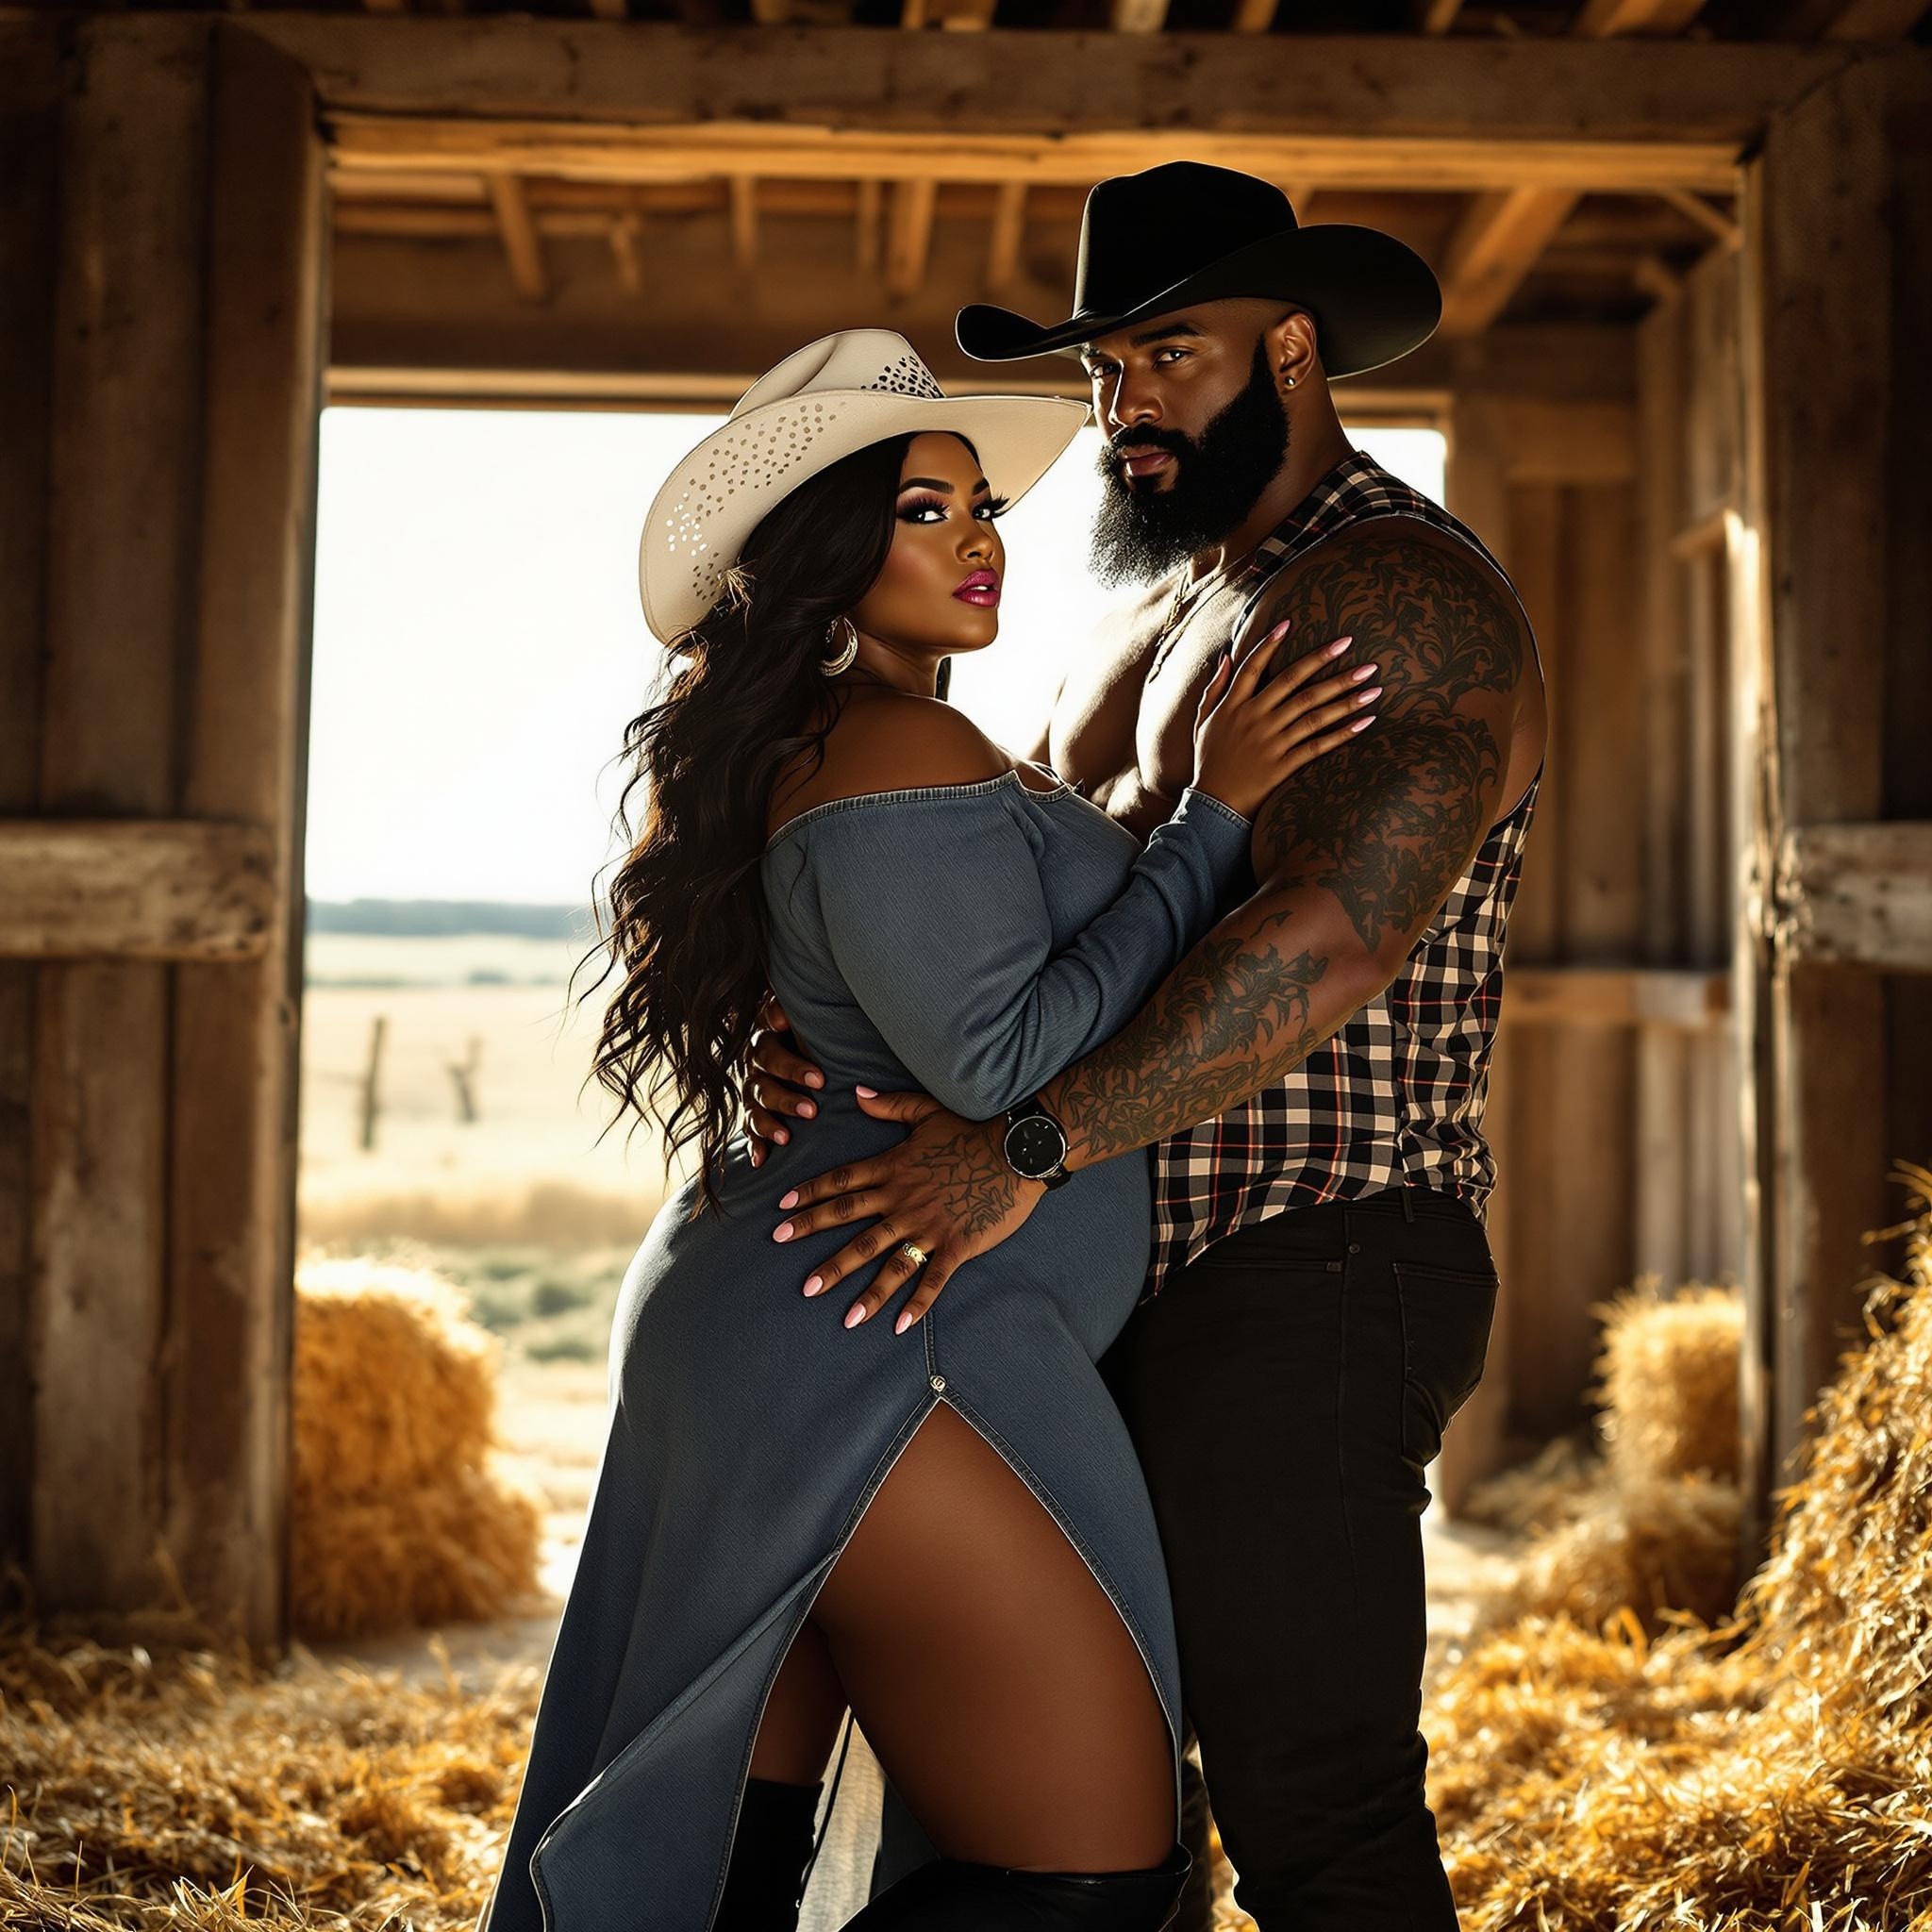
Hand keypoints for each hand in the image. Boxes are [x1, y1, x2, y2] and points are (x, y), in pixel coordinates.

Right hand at [742, 991, 823, 1168]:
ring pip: (755, 1108)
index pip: (772, 1052)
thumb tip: (781, 1012)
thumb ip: (787, 1011)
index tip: (819, 1079)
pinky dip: (755, 1145)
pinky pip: (748, 1130)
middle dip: (787, 1097)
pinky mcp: (751, 1111)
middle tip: (812, 1110)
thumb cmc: (804, 1029)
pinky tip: (761, 1160)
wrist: (790, 1040)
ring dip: (770, 1123)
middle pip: (763, 1082)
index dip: (792, 1066)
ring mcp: (750, 1089)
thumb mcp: (800, 1017)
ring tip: (787, 1137)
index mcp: (764, 1040)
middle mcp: (753, 1065)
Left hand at [770, 1090, 1044, 1333]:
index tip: (780, 1209)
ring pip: (888, 1261)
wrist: (1016, 1150)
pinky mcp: (956, 1244)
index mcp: (893, 1169)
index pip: (841, 1183)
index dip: (809, 1196)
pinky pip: (932, 1278)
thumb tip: (856, 1093)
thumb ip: (889, 1105)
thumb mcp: (926, 1112)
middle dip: (822, 1251)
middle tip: (799, 1278)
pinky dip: (917, 1302)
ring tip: (844, 1317)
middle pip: (852, 1224)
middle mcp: (902, 1200)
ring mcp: (928, 1225)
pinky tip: (899, 1326)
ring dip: (865, 1290)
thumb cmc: (972, 1131)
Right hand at [1191, 619, 1379, 821]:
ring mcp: (1271, 742)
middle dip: (1324, 660)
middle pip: (1294, 683)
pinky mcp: (1284, 765)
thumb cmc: (1209, 761)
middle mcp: (1254, 719)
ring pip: (1313, 712)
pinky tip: (1365, 721)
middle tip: (1351, 643)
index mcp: (1233, 705)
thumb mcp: (1203, 721)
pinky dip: (1343, 733)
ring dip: (1345, 697)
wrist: (1213, 806)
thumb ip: (1214, 687)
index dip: (1270, 644)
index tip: (1291, 622)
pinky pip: (1318, 745)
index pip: (1253, 667)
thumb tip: (1226, 655)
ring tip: (1374, 685)